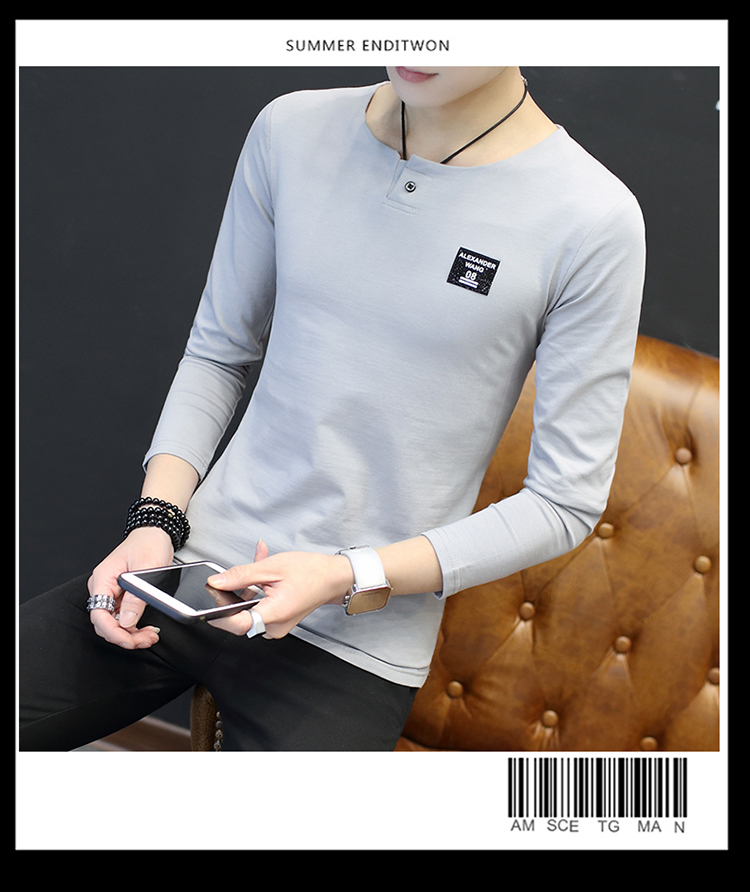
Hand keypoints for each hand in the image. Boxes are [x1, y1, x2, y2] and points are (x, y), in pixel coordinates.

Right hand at [87, 527, 172, 649]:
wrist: (155, 534)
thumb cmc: (149, 544)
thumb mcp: (146, 569)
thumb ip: (136, 597)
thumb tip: (127, 622)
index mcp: (103, 578)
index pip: (99, 614)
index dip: (113, 632)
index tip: (130, 641)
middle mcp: (102, 587)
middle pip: (105, 622)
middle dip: (125, 636)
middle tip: (147, 639)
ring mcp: (110, 592)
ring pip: (114, 623)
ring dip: (131, 634)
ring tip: (150, 636)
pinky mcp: (120, 596)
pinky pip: (122, 617)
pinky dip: (134, 627)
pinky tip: (146, 629)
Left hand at [206, 541, 353, 638]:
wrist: (333, 577)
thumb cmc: (311, 572)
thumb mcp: (272, 567)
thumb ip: (241, 575)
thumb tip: (217, 582)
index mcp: (274, 614)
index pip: (237, 624)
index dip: (218, 615)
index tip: (208, 603)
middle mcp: (275, 626)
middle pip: (240, 618)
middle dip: (232, 596)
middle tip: (230, 577)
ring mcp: (276, 626)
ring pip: (248, 611)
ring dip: (245, 590)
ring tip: (255, 570)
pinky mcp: (278, 621)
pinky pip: (258, 609)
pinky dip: (256, 593)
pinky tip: (261, 577)